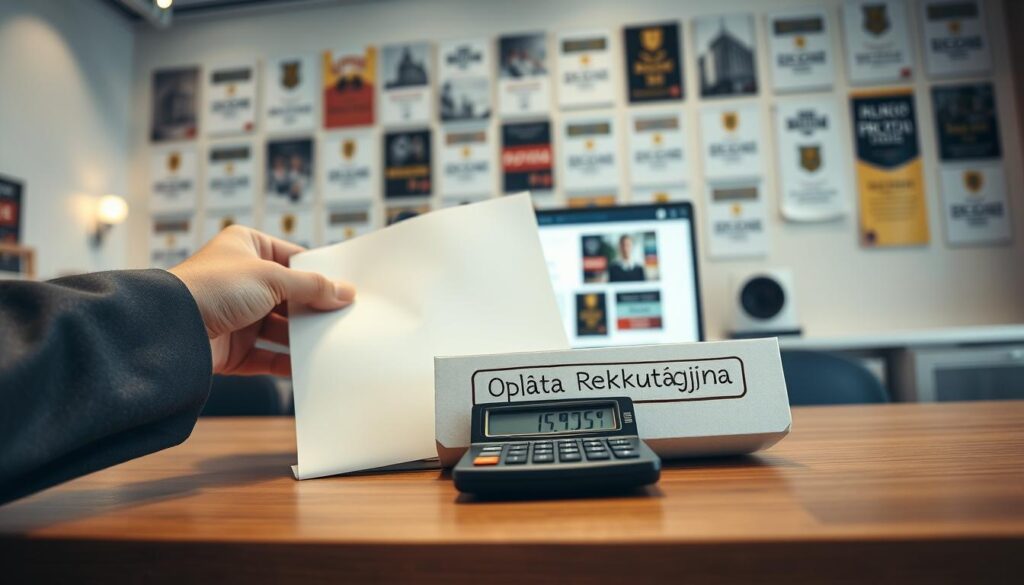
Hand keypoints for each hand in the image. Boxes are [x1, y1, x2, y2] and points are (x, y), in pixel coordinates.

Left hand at [168, 225, 353, 376]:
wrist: (171, 328)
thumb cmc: (214, 287)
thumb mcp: (272, 277)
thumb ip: (312, 286)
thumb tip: (346, 292)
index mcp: (246, 248)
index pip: (293, 258)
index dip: (320, 273)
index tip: (348, 288)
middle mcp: (242, 280)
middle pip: (291, 296)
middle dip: (315, 309)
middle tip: (347, 318)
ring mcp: (238, 315)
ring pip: (282, 328)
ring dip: (304, 337)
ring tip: (333, 343)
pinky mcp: (234, 349)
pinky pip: (269, 357)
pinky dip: (288, 362)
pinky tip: (310, 366)